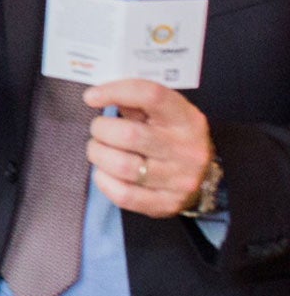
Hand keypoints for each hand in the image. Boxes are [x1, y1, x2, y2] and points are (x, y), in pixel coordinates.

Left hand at [83, 78, 214, 218]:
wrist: (204, 176)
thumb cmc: (172, 137)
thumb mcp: (164, 114)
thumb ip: (135, 102)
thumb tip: (96, 96)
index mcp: (187, 119)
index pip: (151, 96)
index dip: (115, 92)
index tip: (91, 97)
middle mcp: (187, 149)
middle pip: (129, 135)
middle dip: (101, 129)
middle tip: (98, 129)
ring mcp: (179, 179)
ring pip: (122, 166)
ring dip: (98, 155)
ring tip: (99, 149)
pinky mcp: (167, 203)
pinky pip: (123, 194)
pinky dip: (103, 180)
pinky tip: (104, 172)